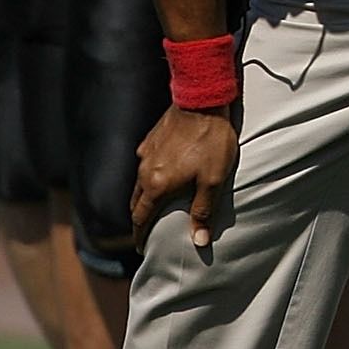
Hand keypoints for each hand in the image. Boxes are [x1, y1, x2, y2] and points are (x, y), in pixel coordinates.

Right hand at [131, 104, 239, 249]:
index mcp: (156, 186)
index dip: (140, 235)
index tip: (142, 248)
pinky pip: (144, 165)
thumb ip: (203, 211)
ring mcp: (145, 154)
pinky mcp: (150, 140)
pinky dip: (148, 176)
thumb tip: (198, 241)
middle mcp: (144, 172)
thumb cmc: (211, 141)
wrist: (202, 101)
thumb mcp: (213, 180)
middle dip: (139, 220)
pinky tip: (159, 174)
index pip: (141, 219)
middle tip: (145, 231)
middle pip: (136, 203)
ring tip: (152, 206)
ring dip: (142, 198)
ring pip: (138, 184)